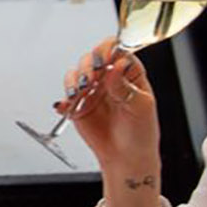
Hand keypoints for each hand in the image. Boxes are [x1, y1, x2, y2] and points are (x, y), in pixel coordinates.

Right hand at [57, 38, 159, 180]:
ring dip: (75, 79)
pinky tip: (68, 106)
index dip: (109, 49)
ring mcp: (93, 90)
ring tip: (80, 92)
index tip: (104, 58)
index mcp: (129, 73)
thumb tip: (117, 66)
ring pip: (77, 72)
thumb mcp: (140, 107)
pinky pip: (67, 95)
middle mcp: (109, 78)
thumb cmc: (141, 132)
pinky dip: (65, 100)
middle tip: (91, 78)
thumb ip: (125, 86)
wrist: (127, 157)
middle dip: (89, 64)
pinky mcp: (79, 104)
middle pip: (93, 58)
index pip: (118, 50)